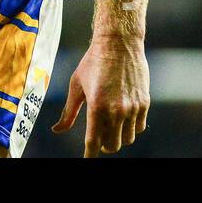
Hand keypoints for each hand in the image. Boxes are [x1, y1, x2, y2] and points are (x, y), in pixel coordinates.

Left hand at [51, 34, 149, 155]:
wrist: (118, 43)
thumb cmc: (92, 62)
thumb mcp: (76, 85)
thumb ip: (68, 112)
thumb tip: (57, 130)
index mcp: (97, 106)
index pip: (94, 142)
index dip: (89, 154)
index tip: (87, 159)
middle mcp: (117, 110)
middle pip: (112, 145)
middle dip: (103, 145)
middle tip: (98, 137)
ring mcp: (133, 108)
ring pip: (127, 139)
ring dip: (118, 137)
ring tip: (109, 126)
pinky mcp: (145, 103)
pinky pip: (139, 128)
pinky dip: (130, 128)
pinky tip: (122, 119)